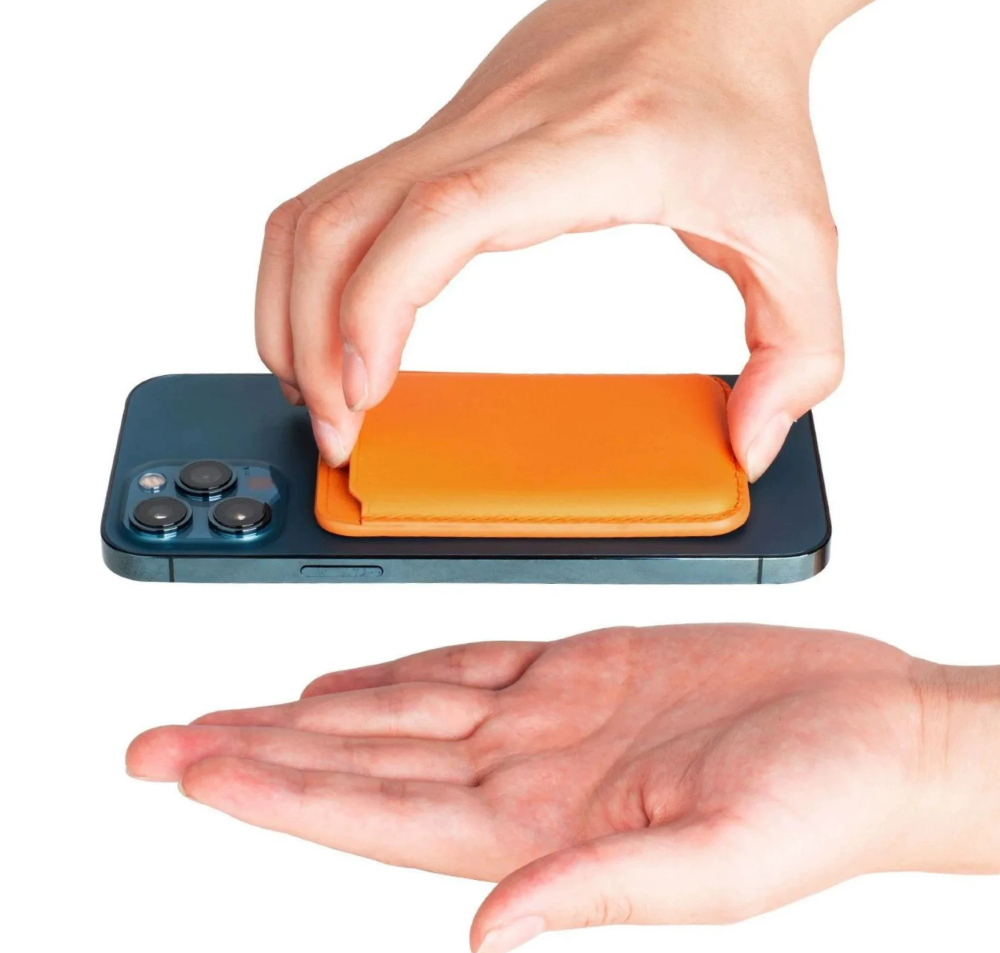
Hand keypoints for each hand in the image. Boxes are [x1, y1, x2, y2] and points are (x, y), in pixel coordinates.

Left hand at [127, 625, 999, 952]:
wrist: (879, 732)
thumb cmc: (828, 803)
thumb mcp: (723, 865)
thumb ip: (598, 894)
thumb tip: (487, 938)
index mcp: (544, 829)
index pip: (377, 814)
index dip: (280, 796)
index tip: (196, 774)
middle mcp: (527, 775)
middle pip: (361, 764)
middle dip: (256, 754)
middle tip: (161, 743)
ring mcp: (550, 719)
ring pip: (396, 712)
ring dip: (307, 713)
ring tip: (228, 714)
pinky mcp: (584, 667)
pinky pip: (463, 663)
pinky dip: (394, 669)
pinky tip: (343, 681)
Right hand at [256, 0, 863, 477]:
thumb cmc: (745, 103)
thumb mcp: (804, 236)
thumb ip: (802, 352)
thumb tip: (751, 443)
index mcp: (585, 152)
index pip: (441, 217)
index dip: (376, 308)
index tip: (362, 392)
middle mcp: (498, 134)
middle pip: (340, 220)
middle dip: (308, 338)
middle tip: (335, 425)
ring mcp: (457, 132)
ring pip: (317, 208)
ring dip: (292, 305)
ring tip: (316, 386)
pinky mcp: (443, 142)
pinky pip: (341, 203)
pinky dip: (316, 275)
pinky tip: (337, 327)